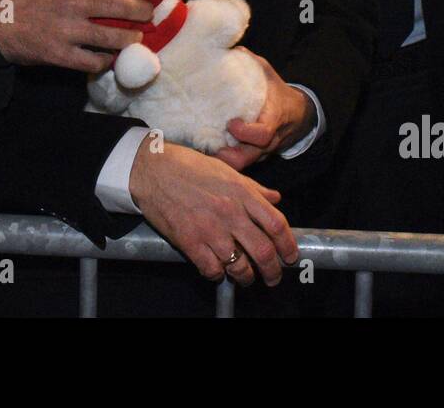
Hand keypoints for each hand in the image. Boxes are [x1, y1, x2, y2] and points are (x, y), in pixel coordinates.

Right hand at [0, 0, 162, 71]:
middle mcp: (70, 1)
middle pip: (119, 4)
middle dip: (142, 9)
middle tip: (148, 11)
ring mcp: (66, 30)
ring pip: (111, 36)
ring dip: (130, 38)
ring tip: (136, 38)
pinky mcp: (60, 54)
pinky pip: (92, 61)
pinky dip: (105, 61)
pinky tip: (108, 58)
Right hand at [129, 139, 297, 286]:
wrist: (152, 170)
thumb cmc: (189, 167)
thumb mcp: (227, 171)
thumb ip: (254, 188)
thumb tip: (275, 198)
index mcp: (242, 192)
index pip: (276, 224)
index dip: (289, 245)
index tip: (291, 256)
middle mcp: (230, 212)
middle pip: (263, 251)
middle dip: (273, 271)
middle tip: (273, 277)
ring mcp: (210, 229)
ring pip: (239, 266)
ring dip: (246, 277)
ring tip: (245, 277)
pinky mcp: (189, 241)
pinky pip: (212, 269)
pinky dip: (218, 275)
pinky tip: (217, 270)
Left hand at [215, 49, 314, 170]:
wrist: (298, 114)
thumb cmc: (278, 91)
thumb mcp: (268, 73)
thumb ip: (250, 62)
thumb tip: (229, 47)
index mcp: (274, 119)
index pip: (263, 134)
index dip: (245, 132)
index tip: (231, 123)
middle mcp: (269, 140)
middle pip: (248, 159)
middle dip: (227, 157)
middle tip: (209, 145)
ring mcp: (261, 152)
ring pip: (242, 164)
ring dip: (222, 159)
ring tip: (202, 148)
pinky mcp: (254, 156)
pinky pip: (239, 162)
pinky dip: (224, 158)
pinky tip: (207, 147)